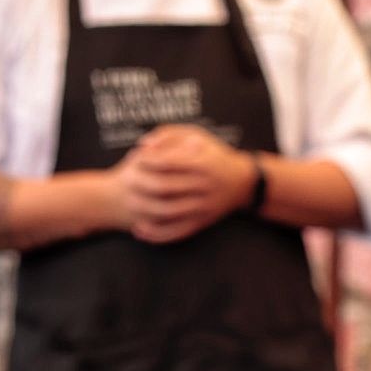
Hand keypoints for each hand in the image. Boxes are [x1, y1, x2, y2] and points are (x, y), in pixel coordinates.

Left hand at [120, 124, 256, 243]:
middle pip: (164, 187)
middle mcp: (205, 187)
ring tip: (129, 205)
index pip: (167, 162)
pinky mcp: (203, 223)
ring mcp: (204, 207)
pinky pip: (176, 232)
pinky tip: (140, 230)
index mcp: (203, 163)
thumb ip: (167, 135)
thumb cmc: (213, 155)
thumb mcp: (195, 136)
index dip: (146, 160)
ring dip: (144, 211)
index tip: (136, 158)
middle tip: (127, 180)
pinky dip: (156, 234)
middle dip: (141, 184)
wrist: (243, 183)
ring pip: (168, 213)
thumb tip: (143, 147)